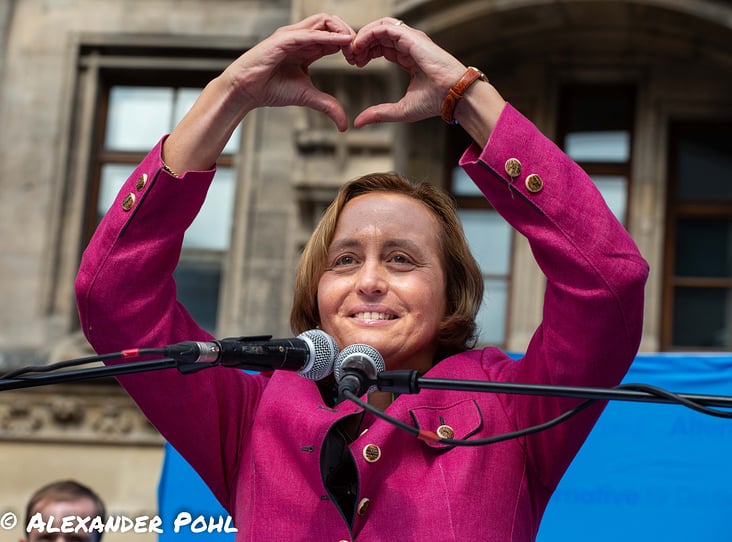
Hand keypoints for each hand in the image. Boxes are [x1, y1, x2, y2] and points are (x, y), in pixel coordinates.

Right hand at [223, 13, 354, 130]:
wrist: (246, 91)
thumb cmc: (271, 89)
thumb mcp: (307, 96)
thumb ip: (327, 105)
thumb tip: (343, 124)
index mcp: (307, 47)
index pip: (334, 36)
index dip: (349, 45)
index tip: (359, 60)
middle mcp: (301, 37)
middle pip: (331, 22)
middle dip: (349, 33)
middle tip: (359, 52)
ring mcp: (292, 36)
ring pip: (322, 21)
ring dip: (341, 31)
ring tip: (352, 46)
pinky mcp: (283, 40)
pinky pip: (309, 33)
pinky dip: (327, 36)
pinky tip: (341, 43)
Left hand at [344, 18, 466, 126]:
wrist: (453, 96)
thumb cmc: (435, 102)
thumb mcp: (400, 110)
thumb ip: (379, 113)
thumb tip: (359, 122)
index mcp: (409, 58)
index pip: (382, 46)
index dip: (366, 52)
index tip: (355, 63)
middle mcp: (409, 45)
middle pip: (379, 35)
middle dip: (361, 43)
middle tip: (349, 57)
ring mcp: (411, 39)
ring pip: (380, 27)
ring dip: (363, 36)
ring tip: (353, 51)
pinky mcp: (411, 37)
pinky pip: (385, 28)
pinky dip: (369, 33)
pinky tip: (359, 46)